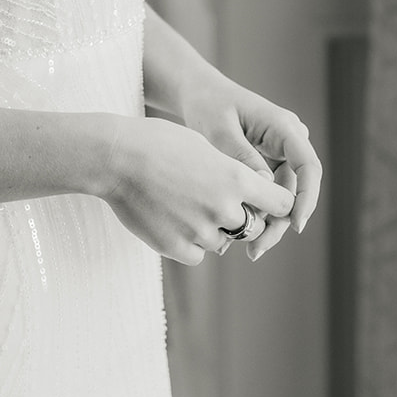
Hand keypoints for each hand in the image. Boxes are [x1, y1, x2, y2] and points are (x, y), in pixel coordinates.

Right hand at [98, 115, 295, 265]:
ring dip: (211, 229)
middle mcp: (224, 208)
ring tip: (183, 203)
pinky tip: (172, 218)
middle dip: (243, 218)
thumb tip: (248, 193)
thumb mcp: (204, 146)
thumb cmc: (158, 142)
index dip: (276, 203)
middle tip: (217, 202)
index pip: (280, 203)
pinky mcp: (178, 248)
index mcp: (235, 178)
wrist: (117, 157)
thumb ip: (231, 172)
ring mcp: (201, 231)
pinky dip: (190, 242)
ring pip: (222, 241)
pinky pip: (198, 253)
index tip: (268, 202)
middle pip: (254, 227)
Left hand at [178, 68, 321, 259]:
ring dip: (267, 224)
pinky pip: (267, 195)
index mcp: (283, 127)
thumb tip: (265, 191)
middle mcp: (287, 142)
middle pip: (294, 190)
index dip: (307, 198)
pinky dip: (254, 213)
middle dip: (279, 222)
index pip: (309, 166)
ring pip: (281, 198)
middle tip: (256, 249)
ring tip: (246, 250)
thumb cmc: (208, 104)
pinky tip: (234, 238)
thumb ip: (242, 157)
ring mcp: (279, 154)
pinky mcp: (267, 165)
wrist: (198, 94)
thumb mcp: (219, 130)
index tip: (295, 224)